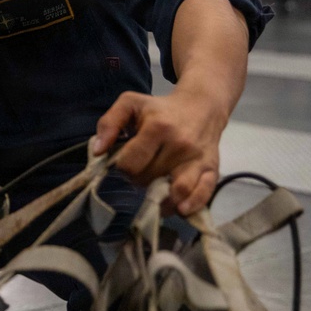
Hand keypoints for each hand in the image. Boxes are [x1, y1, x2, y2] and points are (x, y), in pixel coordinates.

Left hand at [92, 87, 226, 216]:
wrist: (201, 107)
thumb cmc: (160, 109)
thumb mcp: (131, 103)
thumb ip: (109, 123)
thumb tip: (98, 151)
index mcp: (158, 127)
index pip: (131, 163)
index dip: (122, 167)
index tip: (125, 162)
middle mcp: (180, 144)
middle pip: (150, 179)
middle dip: (140, 180)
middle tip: (141, 171)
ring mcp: (197, 158)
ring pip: (177, 192)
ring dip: (161, 198)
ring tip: (155, 191)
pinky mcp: (212, 168)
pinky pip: (203, 194)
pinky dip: (190, 205)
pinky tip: (179, 207)